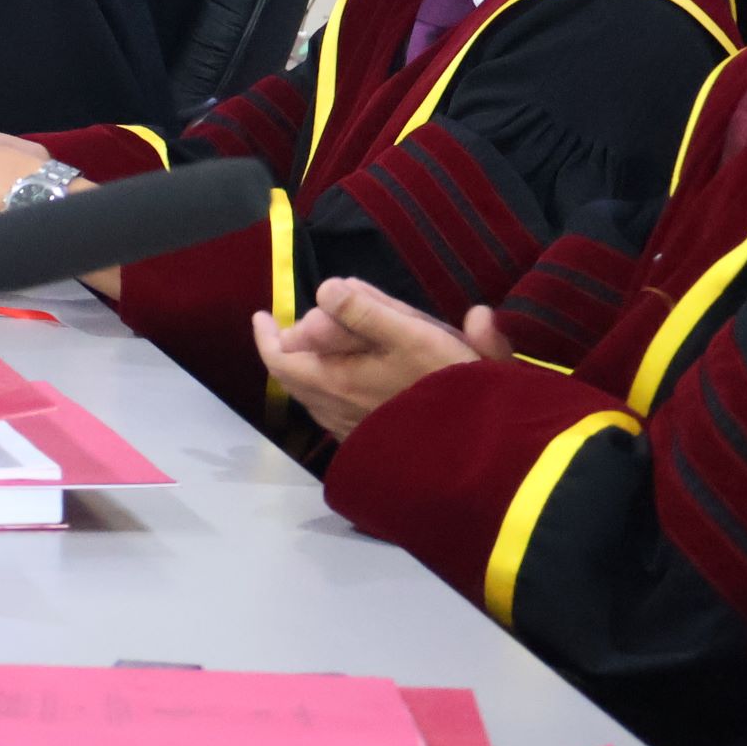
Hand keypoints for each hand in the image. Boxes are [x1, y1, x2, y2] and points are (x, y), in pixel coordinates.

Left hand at [252, 277, 509, 440]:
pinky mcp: (374, 445)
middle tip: (291, 327)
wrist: (483, 454)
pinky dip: (330, 390)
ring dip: (309, 370)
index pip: (280, 358)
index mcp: (335, 381)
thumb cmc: (447, 386)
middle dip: (289, 349)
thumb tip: (324, 291)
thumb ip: (364, 310)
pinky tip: (349, 381)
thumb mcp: (411, 333)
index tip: (262, 316)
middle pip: (294, 378)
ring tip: (318, 348)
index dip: (267, 335)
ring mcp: (353, 431)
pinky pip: (335, 413)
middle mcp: (335, 410)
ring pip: (314, 397)